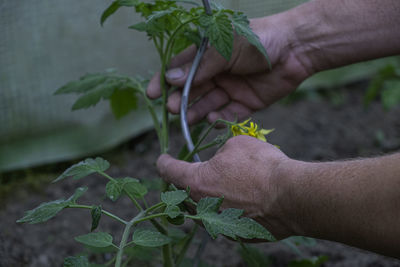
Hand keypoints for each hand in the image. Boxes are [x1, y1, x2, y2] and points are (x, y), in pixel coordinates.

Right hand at [146, 15, 311, 123]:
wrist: (296, 48)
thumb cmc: (258, 39)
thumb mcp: (225, 48)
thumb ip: (199, 66)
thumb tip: (170, 78)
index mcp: (208, 55)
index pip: (180, 69)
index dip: (165, 81)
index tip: (152, 95)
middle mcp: (217, 73)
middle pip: (193, 90)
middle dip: (181, 100)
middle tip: (174, 109)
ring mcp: (231, 88)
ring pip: (208, 104)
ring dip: (197, 112)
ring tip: (187, 120)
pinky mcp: (246, 103)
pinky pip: (228, 114)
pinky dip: (219, 119)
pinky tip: (213, 121)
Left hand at [157, 135, 296, 238]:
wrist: (290, 196)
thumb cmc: (261, 166)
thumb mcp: (236, 144)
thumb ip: (220, 151)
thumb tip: (220, 159)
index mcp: (196, 183)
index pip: (169, 171)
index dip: (163, 162)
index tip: (162, 159)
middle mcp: (202, 207)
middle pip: (182, 194)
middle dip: (184, 183)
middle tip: (191, 172)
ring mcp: (217, 224)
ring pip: (202, 210)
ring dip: (204, 198)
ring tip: (217, 187)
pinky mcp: (234, 233)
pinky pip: (221, 220)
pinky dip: (223, 209)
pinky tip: (237, 200)